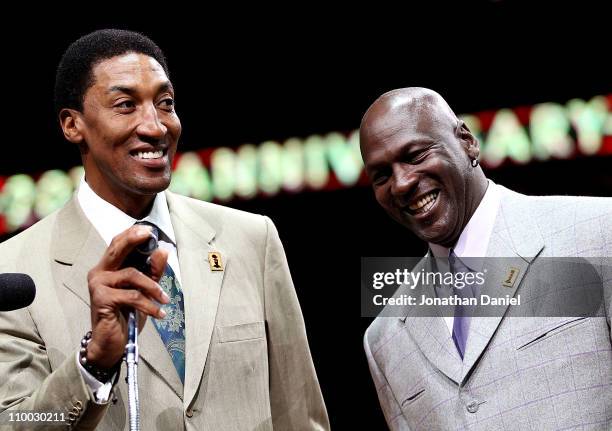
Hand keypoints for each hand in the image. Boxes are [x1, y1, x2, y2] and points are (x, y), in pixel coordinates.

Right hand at [86, 225, 169, 368]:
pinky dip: (149, 304)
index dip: (133, 234)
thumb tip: (162, 251)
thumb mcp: (145, 290)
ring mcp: (98, 284)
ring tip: (164, 300)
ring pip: (132, 274)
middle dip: (135, 239)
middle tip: (150, 236)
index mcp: (109, 267)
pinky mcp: (101, 298)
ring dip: (153, 287)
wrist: (112, 343)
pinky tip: (159, 313)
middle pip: (117, 248)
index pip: (118, 243)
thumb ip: (153, 272)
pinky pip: (132, 295)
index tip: (150, 230)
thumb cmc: (126, 315)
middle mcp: (100, 272)